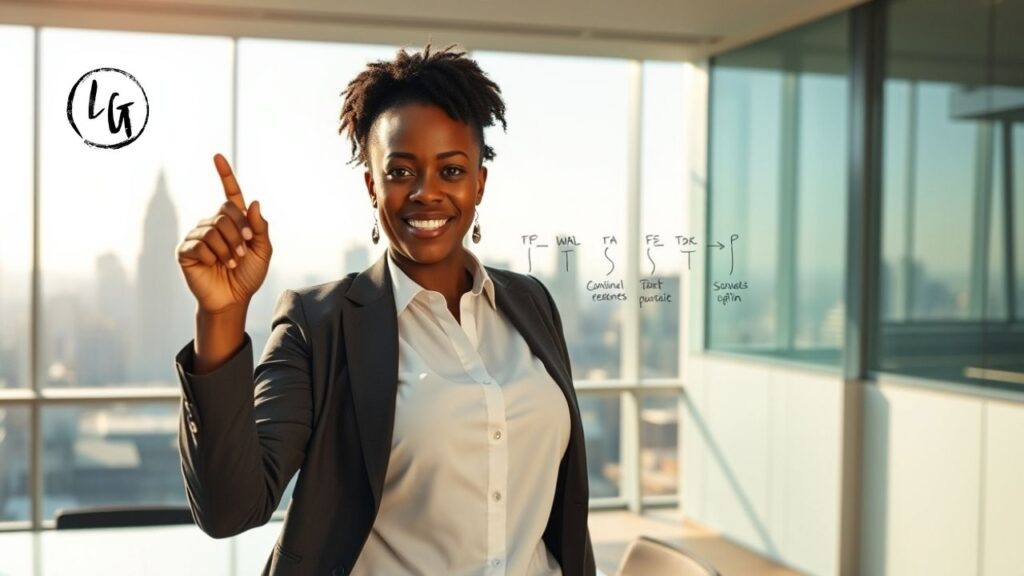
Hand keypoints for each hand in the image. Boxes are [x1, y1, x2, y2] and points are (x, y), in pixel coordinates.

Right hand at [177, 153, 271, 314]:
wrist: (232, 299)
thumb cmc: (247, 275)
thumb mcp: (262, 251)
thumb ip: (260, 228)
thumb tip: (254, 202)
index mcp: (233, 222)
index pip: (229, 194)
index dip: (225, 175)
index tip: (218, 156)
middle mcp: (213, 224)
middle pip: (225, 213)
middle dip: (238, 233)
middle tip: (242, 252)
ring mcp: (197, 236)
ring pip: (213, 229)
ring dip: (228, 248)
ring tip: (230, 262)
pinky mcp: (186, 250)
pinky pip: (200, 244)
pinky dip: (212, 256)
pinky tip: (213, 265)